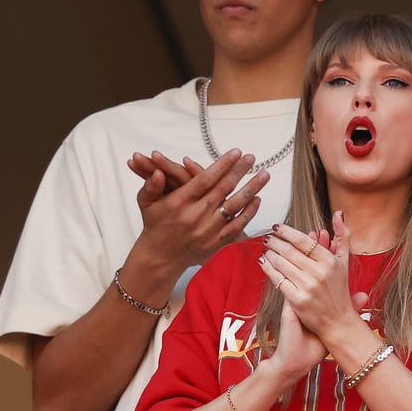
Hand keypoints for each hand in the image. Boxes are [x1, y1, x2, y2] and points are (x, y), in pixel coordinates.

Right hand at [132, 149, 268, 270]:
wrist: (161, 257)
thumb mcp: (146, 203)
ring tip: (264, 175)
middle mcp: (196, 216)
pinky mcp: (216, 243)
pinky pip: (237, 226)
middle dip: (239, 172)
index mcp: (180, 203)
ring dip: (251, 189)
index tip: (235, 153)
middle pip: (223, 189)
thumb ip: (150, 185)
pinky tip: (257, 199)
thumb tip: (157, 172)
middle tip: (251, 158)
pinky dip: (248, 213)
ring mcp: (208, 230)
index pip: (205, 179)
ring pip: (234, 207)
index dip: (222, 165)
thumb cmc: (155, 225)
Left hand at [260, 212, 361, 340]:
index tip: (278, 227)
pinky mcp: (297, 300)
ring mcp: (308, 287)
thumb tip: (339, 213)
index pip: (303, 241)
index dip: (287, 232)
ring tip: (266, 249)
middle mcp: (319, 273)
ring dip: (270, 254)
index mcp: (330, 261)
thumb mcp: (345, 262)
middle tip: (268, 238)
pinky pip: (278, 280)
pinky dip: (268, 269)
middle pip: (289, 251)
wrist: (338, 322)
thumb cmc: (340, 291)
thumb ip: (343, 236)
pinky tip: (264, 263)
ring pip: (281, 264)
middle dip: (275, 242)